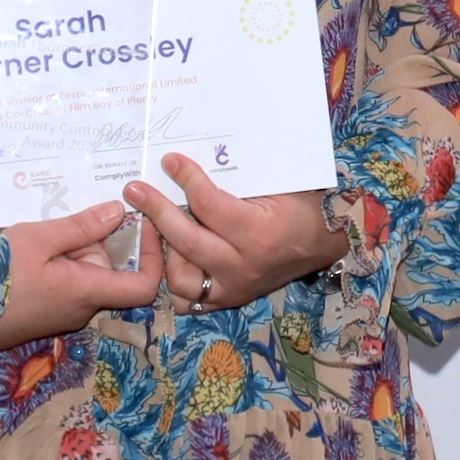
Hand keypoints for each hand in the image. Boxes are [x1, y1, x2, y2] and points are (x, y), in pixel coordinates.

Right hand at [0, 199, 164, 356]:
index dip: (154, 256)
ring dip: (72, 254)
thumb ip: (81, 227)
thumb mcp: (37, 239)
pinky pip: (65, 287)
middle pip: (110, 273)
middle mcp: (81, 311)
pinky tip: (30, 255)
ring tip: (39, 239)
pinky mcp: (43, 317)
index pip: (145, 286)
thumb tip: (119, 212)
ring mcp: (61, 317)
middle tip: (63, 227)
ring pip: (85, 278)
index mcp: (87, 293)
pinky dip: (58, 267)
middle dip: (95, 245)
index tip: (142, 226)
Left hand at [126, 155, 344, 317]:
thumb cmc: (301, 206)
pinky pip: (189, 300)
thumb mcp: (276, 185)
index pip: (208, 204)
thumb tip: (189, 159)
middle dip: (156, 210)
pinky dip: (173, 281)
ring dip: (161, 251)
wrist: (325, 243)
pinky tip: (165, 258)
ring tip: (150, 227)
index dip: (185, 178)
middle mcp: (243, 265)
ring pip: (180, 278)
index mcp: (258, 233)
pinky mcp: (229, 300)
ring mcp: (234, 287)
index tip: (169, 160)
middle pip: (186, 239)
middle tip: (135, 189)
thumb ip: (235, 178)